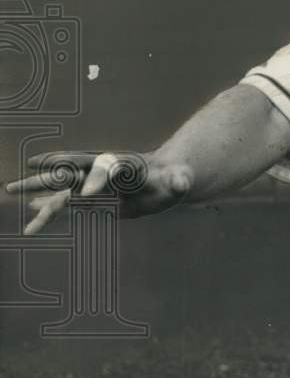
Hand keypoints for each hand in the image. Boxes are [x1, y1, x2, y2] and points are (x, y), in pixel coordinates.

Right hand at [4, 150, 192, 234]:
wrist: (166, 180)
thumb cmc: (174, 178)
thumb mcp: (179, 180)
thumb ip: (179, 180)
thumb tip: (182, 182)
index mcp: (122, 165)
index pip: (104, 170)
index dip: (95, 181)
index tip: (87, 197)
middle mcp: (102, 173)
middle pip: (69, 174)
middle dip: (43, 178)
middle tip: (14, 184)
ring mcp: (94, 187)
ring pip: (61, 191)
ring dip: (36, 194)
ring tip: (8, 192)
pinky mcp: (94, 201)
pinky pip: (67, 205)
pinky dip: (48, 208)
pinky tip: (31, 212)